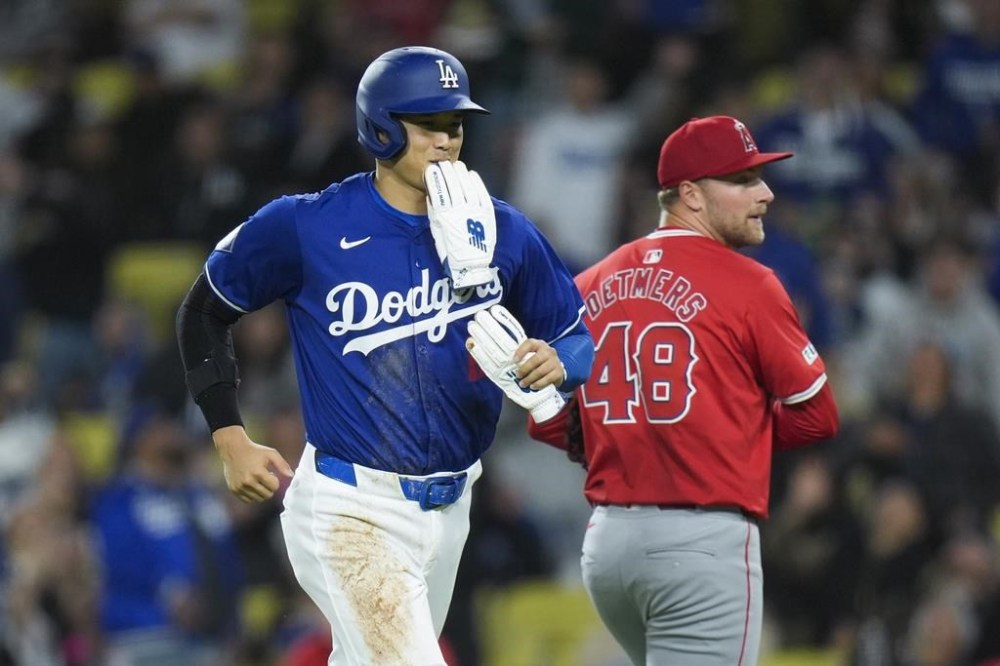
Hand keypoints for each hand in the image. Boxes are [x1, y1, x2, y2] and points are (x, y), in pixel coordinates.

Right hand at [212, 425, 293, 502]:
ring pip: (258, 499)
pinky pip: (248, 500)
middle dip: (270, 487)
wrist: (233, 449)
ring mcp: (239, 486)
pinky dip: (252, 495)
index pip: (274, 487)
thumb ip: (282, 464)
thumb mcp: (271, 453)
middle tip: (265, 478)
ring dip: (261, 492)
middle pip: (267, 495)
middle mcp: (248, 481)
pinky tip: (251, 484)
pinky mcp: (234, 489)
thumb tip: (291, 476)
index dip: (275, 480)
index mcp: (258, 472)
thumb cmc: (255, 451)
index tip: (271, 473)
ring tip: (258, 480)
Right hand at [424, 160, 495, 288]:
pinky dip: (476, 182)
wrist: (471, 265)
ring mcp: (475, 211)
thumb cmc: (450, 251)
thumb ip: (434, 213)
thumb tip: (432, 195)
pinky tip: (471, 174)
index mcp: (445, 217)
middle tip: (444, 164)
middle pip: (454, 186)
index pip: (439, 192)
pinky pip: (482, 193)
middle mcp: (460, 211)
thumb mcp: (436, 233)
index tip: (431, 169)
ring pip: (468, 187)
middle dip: (448, 172)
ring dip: (461, 174)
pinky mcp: (487, 213)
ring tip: (457, 166)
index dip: (435, 179)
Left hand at [467, 305, 564, 421]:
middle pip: (535, 359)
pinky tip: (532, 387)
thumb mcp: (524, 359)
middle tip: (517, 376)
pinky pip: (547, 379)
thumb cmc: (533, 366)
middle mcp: (547, 350)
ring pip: (540, 370)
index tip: (513, 360)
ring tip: (523, 384)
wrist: (555, 374)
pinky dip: (538, 384)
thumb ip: (509, 357)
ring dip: (529, 378)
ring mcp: (555, 361)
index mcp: (537, 344)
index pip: (529, 343)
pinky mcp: (559, 373)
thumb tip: (475, 346)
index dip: (521, 350)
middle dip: (525, 369)